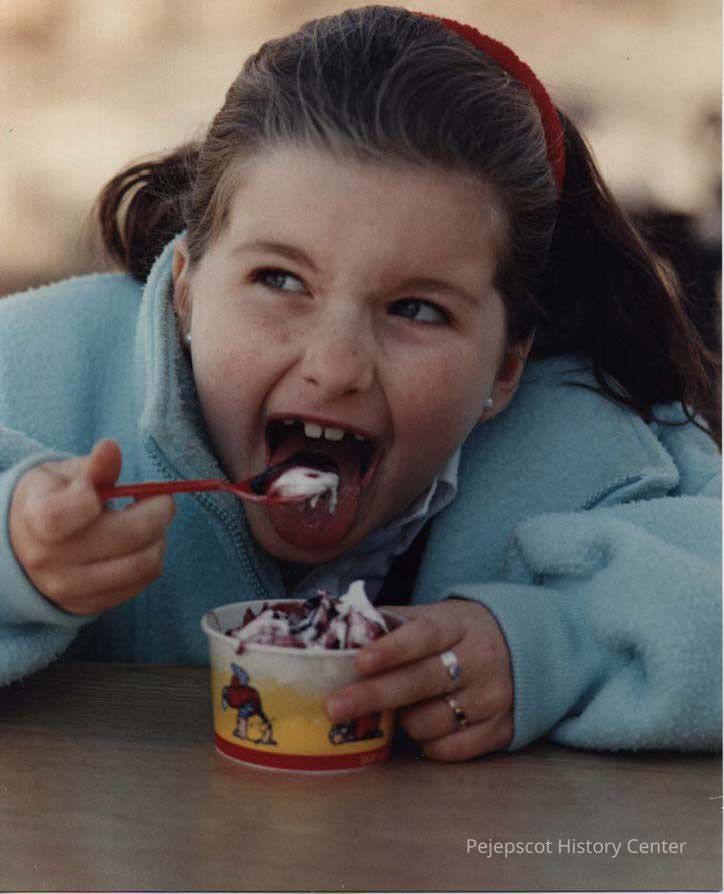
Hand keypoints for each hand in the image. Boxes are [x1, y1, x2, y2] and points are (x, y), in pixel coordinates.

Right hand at [9, 439, 175, 615]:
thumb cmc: (52, 499)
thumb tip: (110, 448)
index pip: (65, 513)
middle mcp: (48, 559)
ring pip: (142, 565)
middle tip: (162, 500)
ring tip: (151, 524)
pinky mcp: (87, 605)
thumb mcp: (64, 475)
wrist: (25, 545)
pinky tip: (140, 545)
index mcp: (36, 519)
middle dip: (159, 512)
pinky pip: (140, 584)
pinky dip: (150, 560)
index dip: (96, 496)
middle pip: (126, 537)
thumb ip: (94, 467)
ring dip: (159, 539)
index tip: (115, 488)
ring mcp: (68, 588)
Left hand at [326, 599, 513, 761]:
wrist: (527, 648)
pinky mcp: (500, 731)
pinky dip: (426, 743)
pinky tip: (422, 727)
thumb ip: (394, 623)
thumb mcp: (436, 616)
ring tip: (397, 710)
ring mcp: (493, 698)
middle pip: (421, 682)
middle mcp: (481, 661)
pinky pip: (448, 750)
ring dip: (402, 721)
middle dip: (374, 696)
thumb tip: (344, 633)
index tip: (360, 662)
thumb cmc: (462, 633)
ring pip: (429, 722)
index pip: (424, 636)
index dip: (392, 650)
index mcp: (460, 625)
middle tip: (335, 706)